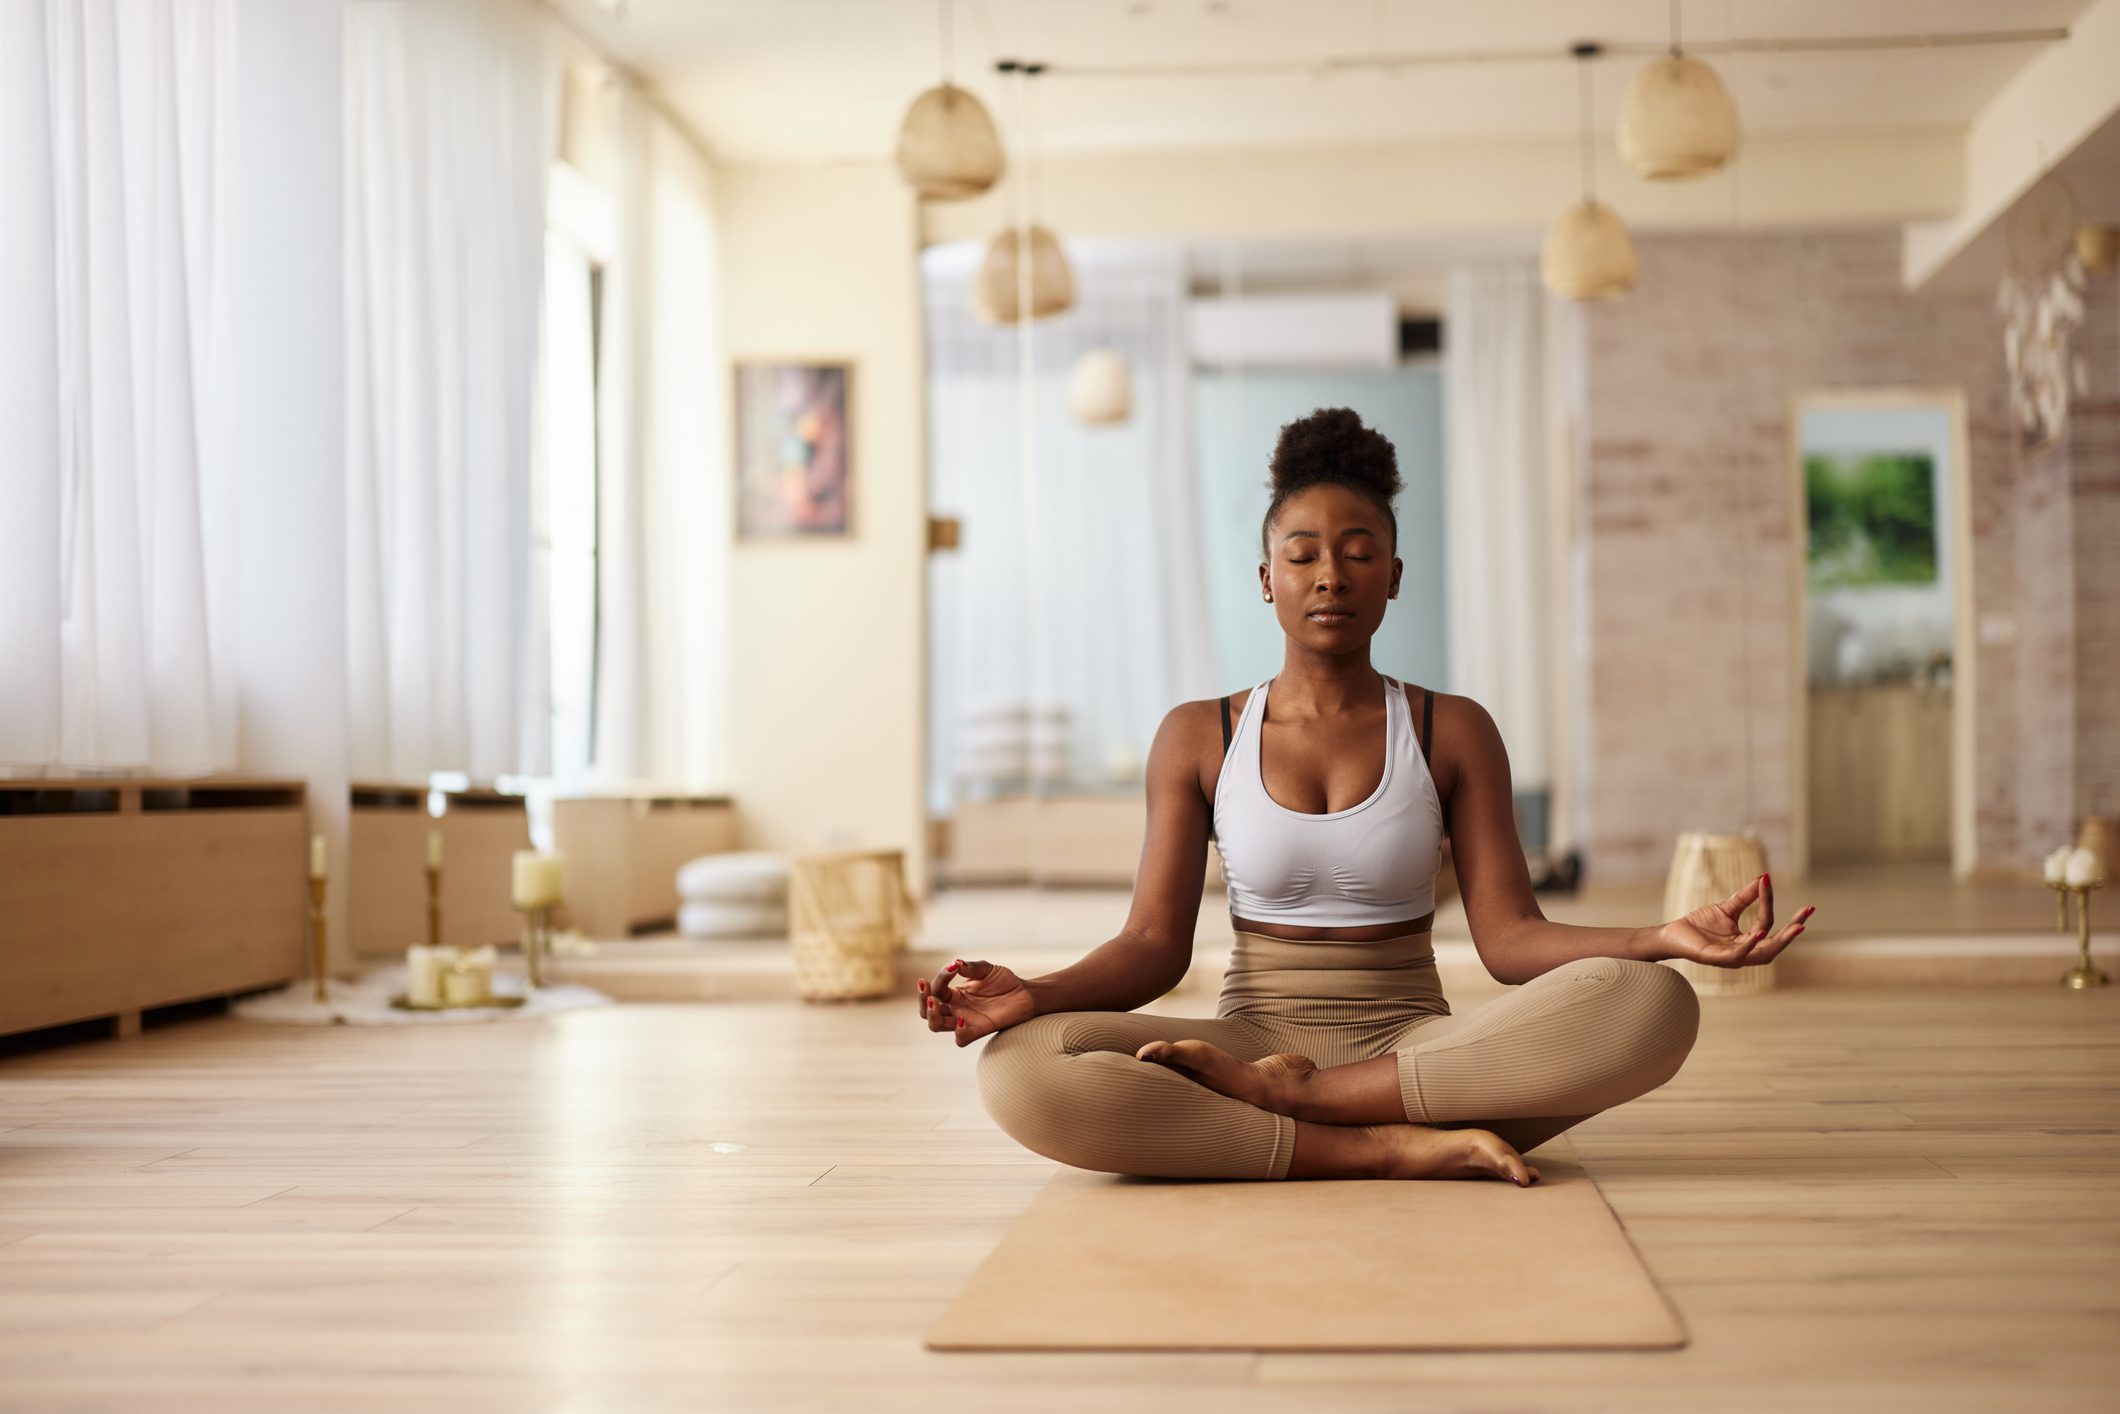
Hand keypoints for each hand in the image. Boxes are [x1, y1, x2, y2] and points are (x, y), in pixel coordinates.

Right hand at [915, 958, 1033, 1046]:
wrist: (1025, 994)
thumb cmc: (1004, 982)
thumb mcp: (987, 969)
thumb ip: (972, 967)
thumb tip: (956, 963)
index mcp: (955, 994)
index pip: (937, 989)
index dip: (940, 977)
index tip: (952, 967)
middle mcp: (956, 1008)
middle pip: (927, 1011)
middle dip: (922, 1000)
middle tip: (926, 990)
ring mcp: (965, 1020)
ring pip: (937, 1025)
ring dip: (932, 1015)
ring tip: (935, 1003)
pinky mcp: (979, 1030)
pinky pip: (961, 1039)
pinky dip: (958, 1032)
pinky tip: (961, 1019)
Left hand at [1656, 872, 1814, 967]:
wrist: (1672, 933)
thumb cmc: (1700, 925)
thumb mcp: (1727, 908)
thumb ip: (1745, 897)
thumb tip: (1763, 877)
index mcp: (1748, 941)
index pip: (1767, 924)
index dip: (1769, 902)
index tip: (1769, 881)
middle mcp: (1744, 952)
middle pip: (1774, 944)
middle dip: (1793, 930)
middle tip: (1807, 914)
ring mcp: (1731, 958)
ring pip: (1762, 954)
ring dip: (1779, 941)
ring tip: (1795, 927)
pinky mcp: (1716, 959)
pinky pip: (1738, 956)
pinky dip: (1749, 946)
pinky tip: (1758, 935)